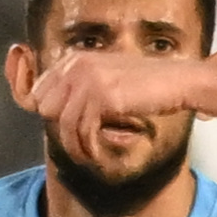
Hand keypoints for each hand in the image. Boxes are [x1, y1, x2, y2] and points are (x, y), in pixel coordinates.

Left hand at [36, 46, 202, 166]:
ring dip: (75, 146)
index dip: (50, 116)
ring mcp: (88, 80)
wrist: (177, 81)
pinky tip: (98, 154)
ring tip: (88, 156)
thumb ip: (79, 88)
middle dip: (62, 129)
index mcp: (74, 59)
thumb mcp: (106, 77)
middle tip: (81, 143)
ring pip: (63, 124)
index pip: (38, 92)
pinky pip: (83, 131)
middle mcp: (76, 66)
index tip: (66, 132)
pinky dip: (89, 148)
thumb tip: (52, 112)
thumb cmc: (147, 83)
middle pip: (46, 108)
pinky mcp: (103, 96)